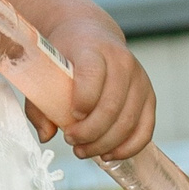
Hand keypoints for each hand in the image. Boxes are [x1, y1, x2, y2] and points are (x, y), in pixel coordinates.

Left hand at [23, 19, 155, 160]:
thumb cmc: (66, 54)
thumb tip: (46, 135)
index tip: (70, 117)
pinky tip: (108, 154)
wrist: (91, 35)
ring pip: (128, 121)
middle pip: (111, 106)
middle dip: (90, 132)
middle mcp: (121, 61)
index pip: (92, 75)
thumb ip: (40, 103)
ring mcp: (139, 79)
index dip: (82, 100)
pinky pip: (145, 129)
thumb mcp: (47, 68)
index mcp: (93, 48)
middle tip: (71, 141)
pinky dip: (127, 148)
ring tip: (83, 150)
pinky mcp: (148, 96)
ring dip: (105, 144)